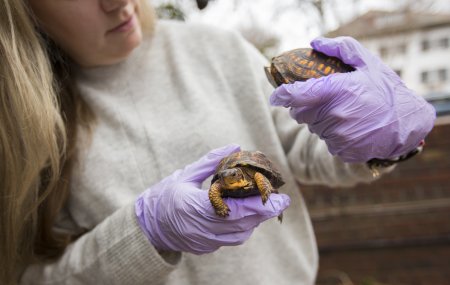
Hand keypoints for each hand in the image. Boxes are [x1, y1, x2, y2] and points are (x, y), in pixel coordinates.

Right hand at [135, 144, 289, 253]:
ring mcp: (205, 241)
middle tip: (281, 201)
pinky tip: (246, 216)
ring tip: (265, 205)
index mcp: (197, 207)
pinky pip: (231, 239)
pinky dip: (243, 227)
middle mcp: (203, 228)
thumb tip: (234, 147)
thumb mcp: (185, 175)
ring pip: (240, 234)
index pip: (237, 209)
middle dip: (265, 212)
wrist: (148, 226)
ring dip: (255, 220)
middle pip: (244, 223)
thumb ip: (210, 162)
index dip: (261, 205)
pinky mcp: (206, 247)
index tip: (280, 198)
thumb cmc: (164, 196)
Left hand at [270, 36, 435, 162]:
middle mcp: (335, 114)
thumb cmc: (386, 91)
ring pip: (313, 128)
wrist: (407, 124)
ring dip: (320, 120)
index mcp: (337, 91)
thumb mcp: (368, 63)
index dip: (282, 95)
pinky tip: (349, 127)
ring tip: (343, 113)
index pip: (297, 95)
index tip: (276, 96)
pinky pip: (326, 142)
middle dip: (305, 106)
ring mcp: (338, 135)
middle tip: (325, 100)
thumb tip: (316, 42)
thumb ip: (342, 49)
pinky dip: (333, 135)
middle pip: (300, 113)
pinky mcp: (342, 150)